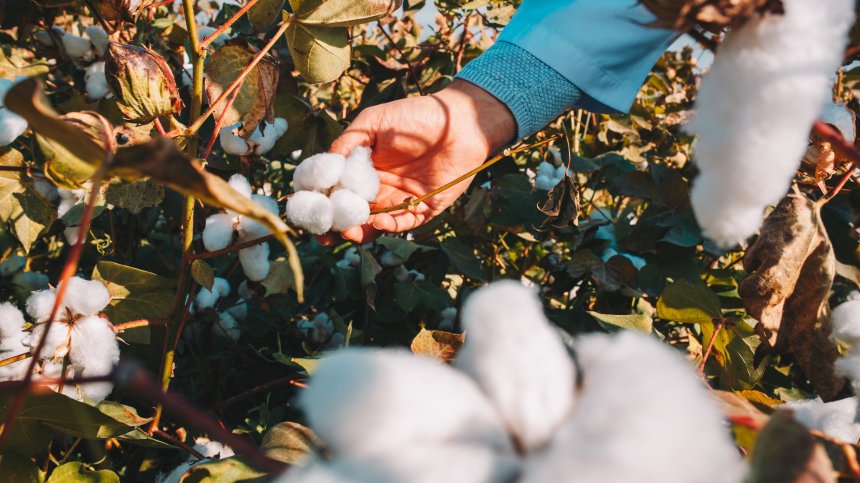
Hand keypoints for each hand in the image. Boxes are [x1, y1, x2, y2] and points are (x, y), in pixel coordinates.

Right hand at [319, 79, 516, 243]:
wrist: (459, 122)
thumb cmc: (416, 117)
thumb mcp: (373, 123)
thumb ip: (348, 143)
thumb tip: (324, 167)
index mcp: (363, 169)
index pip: (336, 192)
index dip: (321, 203)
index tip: (307, 209)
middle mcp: (379, 188)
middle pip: (351, 214)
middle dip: (335, 226)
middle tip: (324, 233)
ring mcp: (400, 201)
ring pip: (373, 225)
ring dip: (359, 232)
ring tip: (348, 232)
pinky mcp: (424, 209)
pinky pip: (403, 224)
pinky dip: (389, 227)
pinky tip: (378, 221)